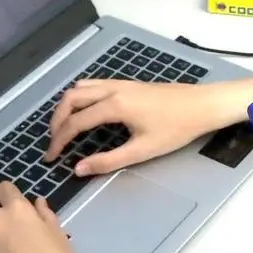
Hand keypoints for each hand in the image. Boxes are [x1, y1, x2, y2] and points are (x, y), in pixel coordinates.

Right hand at [45, 78, 225, 175]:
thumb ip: (109, 160)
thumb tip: (79, 169)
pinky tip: (86, 111)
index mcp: (115, 105)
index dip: (58, 141)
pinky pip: (95, 84)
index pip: (75, 122)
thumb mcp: (143, 150)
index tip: (50, 157)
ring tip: (65, 127)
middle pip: (72, 99)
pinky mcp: (129, 83)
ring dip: (68, 106)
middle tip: (54, 141)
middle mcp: (113, 89)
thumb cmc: (177, 128)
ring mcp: (121, 83)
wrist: (202, 105)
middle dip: (57, 120)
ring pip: (82, 87)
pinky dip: (81, 96)